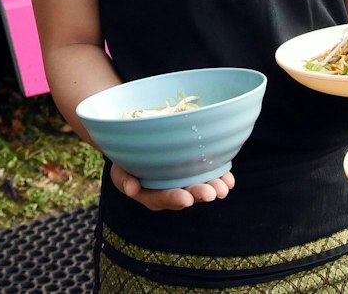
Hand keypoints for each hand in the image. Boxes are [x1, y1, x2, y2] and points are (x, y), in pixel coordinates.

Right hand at [111, 163, 233, 211]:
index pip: (162, 199)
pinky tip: (229, 179)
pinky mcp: (194, 170)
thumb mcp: (119, 169)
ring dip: (213, 187)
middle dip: (198, 194)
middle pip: (185, 195)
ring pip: (199, 187)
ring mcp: (183, 181)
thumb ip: (123, 179)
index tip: (186, 198)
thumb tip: (131, 188)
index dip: (174, 198)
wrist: (134, 147)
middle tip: (211, 193)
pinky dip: (220, 176)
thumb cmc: (125, 162)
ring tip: (224, 187)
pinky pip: (208, 175)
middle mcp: (170, 191)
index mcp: (150, 194)